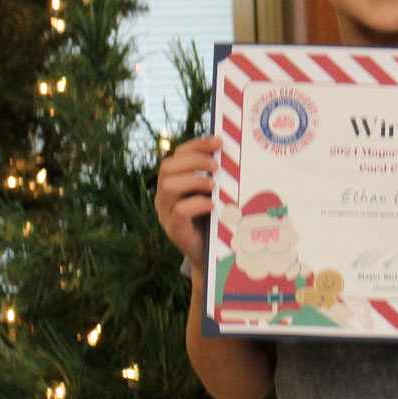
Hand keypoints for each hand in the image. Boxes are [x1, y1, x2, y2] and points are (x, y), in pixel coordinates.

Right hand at [154, 135, 221, 267]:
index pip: (177, 155)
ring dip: (194, 180)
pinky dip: (197, 204)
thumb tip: (233, 151)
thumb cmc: (216, 220)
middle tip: (217, 166)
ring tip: (213, 185)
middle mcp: (164, 196)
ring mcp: (165, 214)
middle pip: (167, 167)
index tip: (218, 141)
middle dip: (194, 160)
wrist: (213, 256)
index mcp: (174, 182)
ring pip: (167, 186)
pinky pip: (178, 211)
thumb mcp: (215, 194)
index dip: (196, 145)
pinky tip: (213, 205)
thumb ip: (216, 176)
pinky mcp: (174, 230)